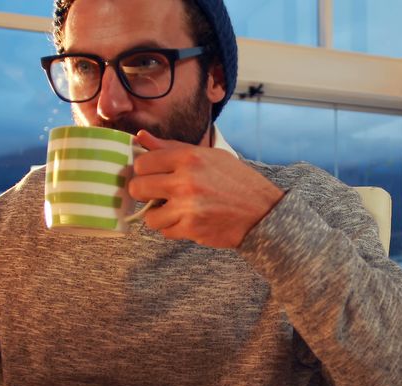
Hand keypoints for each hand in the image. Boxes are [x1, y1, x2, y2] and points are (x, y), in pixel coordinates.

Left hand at [128, 130, 283, 248]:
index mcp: (189, 157)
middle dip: (144, 193)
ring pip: (149, 216)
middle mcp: (185, 180)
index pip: (143, 163)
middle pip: (138, 188)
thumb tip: (140, 137)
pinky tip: (188, 220)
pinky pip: (165, 231)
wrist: (263, 212)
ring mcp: (187, 206)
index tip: (152, 176)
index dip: (144, 171)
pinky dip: (173, 228)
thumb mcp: (210, 156)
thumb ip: (172, 148)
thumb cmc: (237, 181)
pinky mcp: (191, 228)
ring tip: (176, 210)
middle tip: (157, 194)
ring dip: (159, 215)